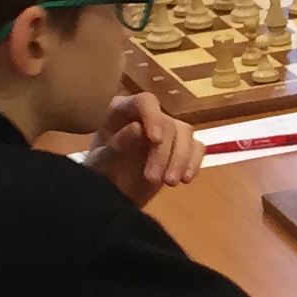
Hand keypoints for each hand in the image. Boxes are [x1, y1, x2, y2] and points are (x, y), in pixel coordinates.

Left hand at [81, 91, 203, 203]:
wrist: (109, 194)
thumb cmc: (99, 173)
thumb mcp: (100, 163)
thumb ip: (116, 145)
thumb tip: (138, 128)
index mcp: (123, 110)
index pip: (145, 102)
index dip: (153, 117)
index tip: (155, 140)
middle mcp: (147, 116)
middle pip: (168, 123)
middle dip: (164, 153)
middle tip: (152, 179)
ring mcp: (166, 131)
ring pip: (186, 133)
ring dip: (181, 159)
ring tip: (170, 183)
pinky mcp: (180, 148)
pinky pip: (197, 148)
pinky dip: (194, 163)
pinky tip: (185, 180)